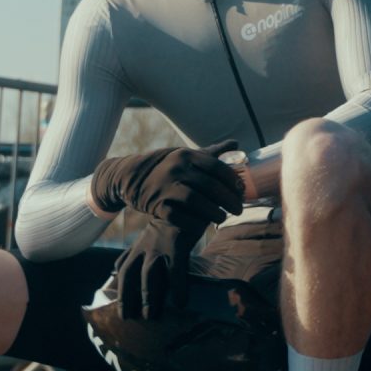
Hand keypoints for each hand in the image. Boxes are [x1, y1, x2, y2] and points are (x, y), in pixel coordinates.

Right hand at [88, 143, 244, 230]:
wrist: (128, 176)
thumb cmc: (165, 166)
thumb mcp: (185, 155)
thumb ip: (211, 152)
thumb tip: (236, 143)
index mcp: (185, 155)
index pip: (216, 167)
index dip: (232, 181)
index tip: (242, 190)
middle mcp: (175, 169)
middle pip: (210, 186)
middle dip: (229, 200)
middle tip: (239, 209)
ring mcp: (164, 187)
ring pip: (196, 202)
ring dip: (214, 213)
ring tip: (223, 218)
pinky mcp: (155, 205)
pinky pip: (179, 217)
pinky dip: (194, 223)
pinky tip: (203, 226)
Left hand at [113, 220, 200, 319]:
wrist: (186, 195)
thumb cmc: (176, 214)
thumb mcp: (157, 228)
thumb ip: (152, 243)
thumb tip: (154, 259)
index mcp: (139, 243)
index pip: (121, 265)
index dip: (118, 284)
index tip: (117, 298)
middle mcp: (144, 246)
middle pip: (129, 275)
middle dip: (126, 297)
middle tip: (127, 317)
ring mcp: (160, 247)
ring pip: (149, 277)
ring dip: (147, 297)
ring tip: (150, 316)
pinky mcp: (178, 246)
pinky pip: (176, 272)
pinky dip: (178, 289)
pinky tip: (181, 303)